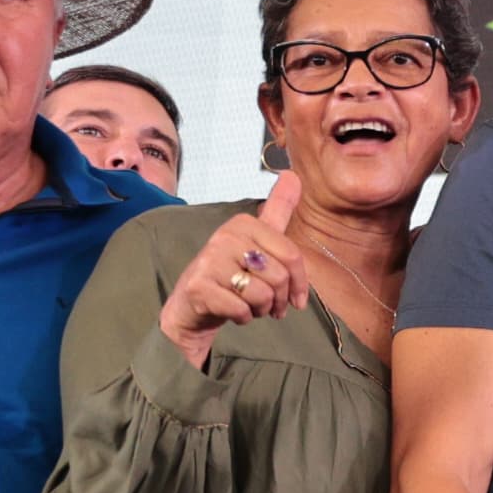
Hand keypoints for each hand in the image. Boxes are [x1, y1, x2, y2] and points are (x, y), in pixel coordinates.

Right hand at [158, 198, 309, 367]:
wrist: (192, 305)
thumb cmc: (232, 274)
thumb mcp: (258, 240)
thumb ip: (277, 210)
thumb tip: (292, 175)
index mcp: (243, 224)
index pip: (292, 257)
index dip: (300, 284)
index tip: (296, 297)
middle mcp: (224, 236)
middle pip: (279, 277)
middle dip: (279, 300)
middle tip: (268, 304)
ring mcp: (209, 261)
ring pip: (262, 295)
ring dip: (261, 309)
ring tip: (249, 305)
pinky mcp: (198, 286)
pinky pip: (242, 309)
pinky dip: (243, 317)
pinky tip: (232, 310)